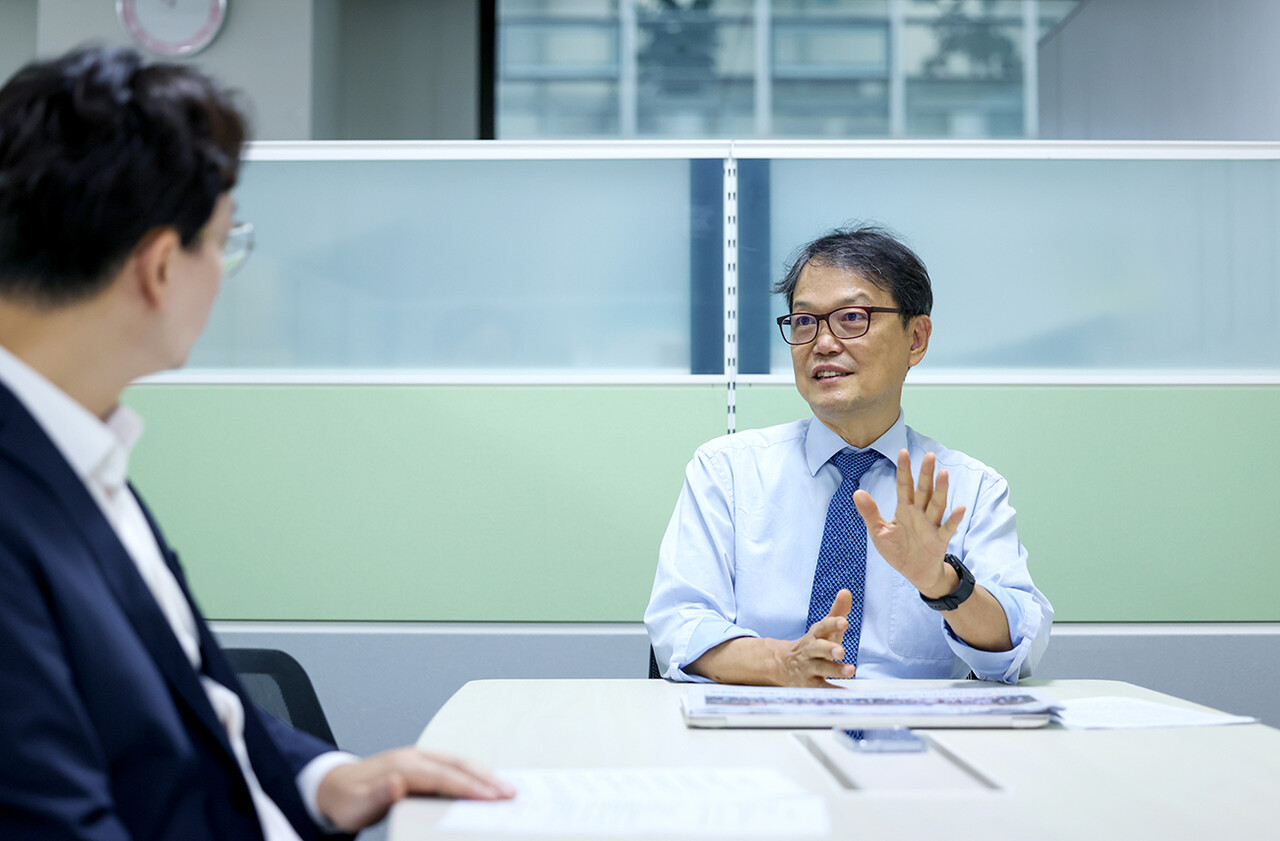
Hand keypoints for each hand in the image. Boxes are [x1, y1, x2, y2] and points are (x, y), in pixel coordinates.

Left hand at [316, 747, 514, 831]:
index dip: (468, 787)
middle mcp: (413, 757)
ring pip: (458, 762)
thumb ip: (379, 796)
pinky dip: (474, 772)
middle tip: (510, 793)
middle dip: (486, 778)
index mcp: (402, 766)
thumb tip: (397, 783)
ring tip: (506, 788)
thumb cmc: (347, 801)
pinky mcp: (422, 763)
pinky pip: (454, 765)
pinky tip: (486, 782)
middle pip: (457, 764)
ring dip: (484, 774)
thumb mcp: (356, 807)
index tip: (490, 798)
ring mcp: (418, 757)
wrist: (333, 788)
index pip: (442, 776)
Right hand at [767, 589, 856, 686]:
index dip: (832, 624)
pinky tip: (846, 693)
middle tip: (841, 651)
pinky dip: (833, 691)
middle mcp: (810, 650)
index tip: (843, 622)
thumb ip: (837, 612)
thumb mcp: (823, 629)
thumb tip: (846, 592)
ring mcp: (808, 668)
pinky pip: (822, 688)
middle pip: (818, 648)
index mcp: (815, 635)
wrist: (783, 664)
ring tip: (851, 670)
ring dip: (835, 669)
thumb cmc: (813, 644)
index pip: (822, 627)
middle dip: (829, 649)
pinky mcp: (809, 685)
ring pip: (820, 668)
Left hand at [852, 449, 964, 597]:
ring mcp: (931, 526)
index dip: (904, 470)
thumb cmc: (898, 551)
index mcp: (905, 510)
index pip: (904, 486)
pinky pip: (947, 528)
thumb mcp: (879, 532)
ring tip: (944, 474)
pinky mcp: (939, 540)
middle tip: (930, 455)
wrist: (915, 573)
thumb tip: (857, 492)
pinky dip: (954, 519)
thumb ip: (870, 513)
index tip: (903, 452)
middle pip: (923, 491)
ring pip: (937, 505)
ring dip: (941, 490)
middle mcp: (920, 514)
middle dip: (926, 474)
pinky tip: (960, 508)